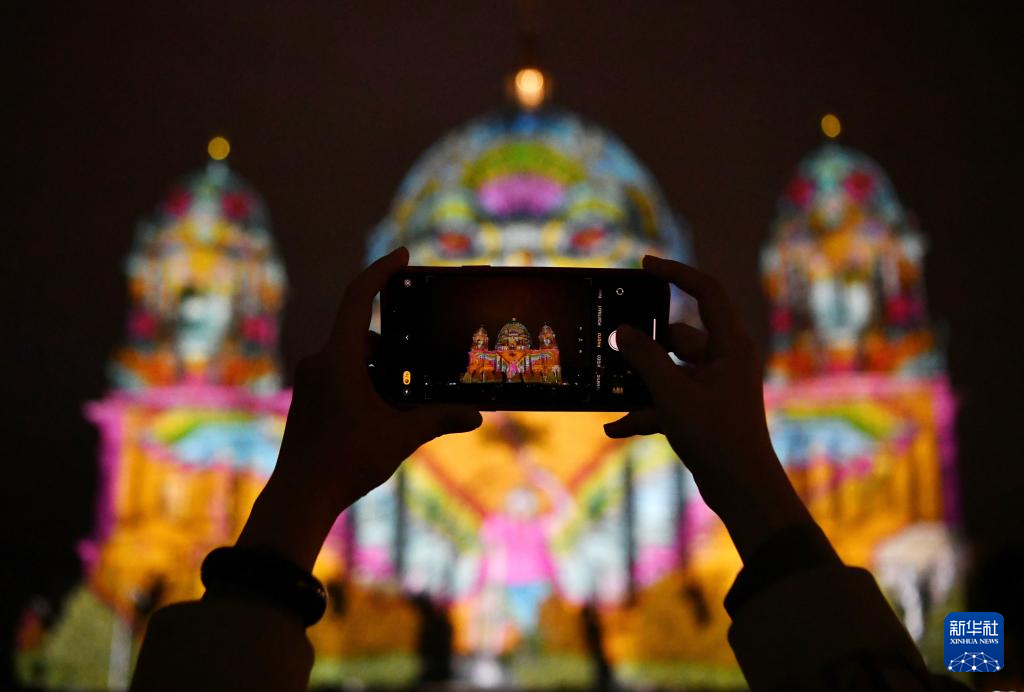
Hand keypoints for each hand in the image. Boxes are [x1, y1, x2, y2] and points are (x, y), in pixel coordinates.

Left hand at [237, 248, 481, 568]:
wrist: (299, 498)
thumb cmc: (346, 461)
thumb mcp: (401, 436)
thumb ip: (440, 419)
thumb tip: (477, 414)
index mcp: (338, 358)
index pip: (357, 298)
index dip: (380, 271)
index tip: (403, 255)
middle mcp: (320, 362)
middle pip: (363, 334)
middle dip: (396, 345)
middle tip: (423, 361)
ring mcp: (311, 381)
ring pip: (353, 358)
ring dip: (382, 369)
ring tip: (409, 396)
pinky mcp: (309, 400)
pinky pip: (342, 376)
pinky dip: (367, 383)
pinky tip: (387, 411)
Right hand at [605, 256, 810, 559]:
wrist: (743, 491)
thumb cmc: (716, 436)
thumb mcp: (672, 393)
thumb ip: (644, 358)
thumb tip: (621, 331)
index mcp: (730, 345)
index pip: (706, 291)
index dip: (675, 273)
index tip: (643, 266)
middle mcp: (725, 360)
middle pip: (677, 335)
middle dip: (643, 344)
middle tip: (611, 341)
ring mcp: (715, 386)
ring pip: (668, 370)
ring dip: (639, 382)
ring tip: (606, 388)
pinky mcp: (704, 410)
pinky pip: (669, 399)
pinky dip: (646, 410)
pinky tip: (615, 428)